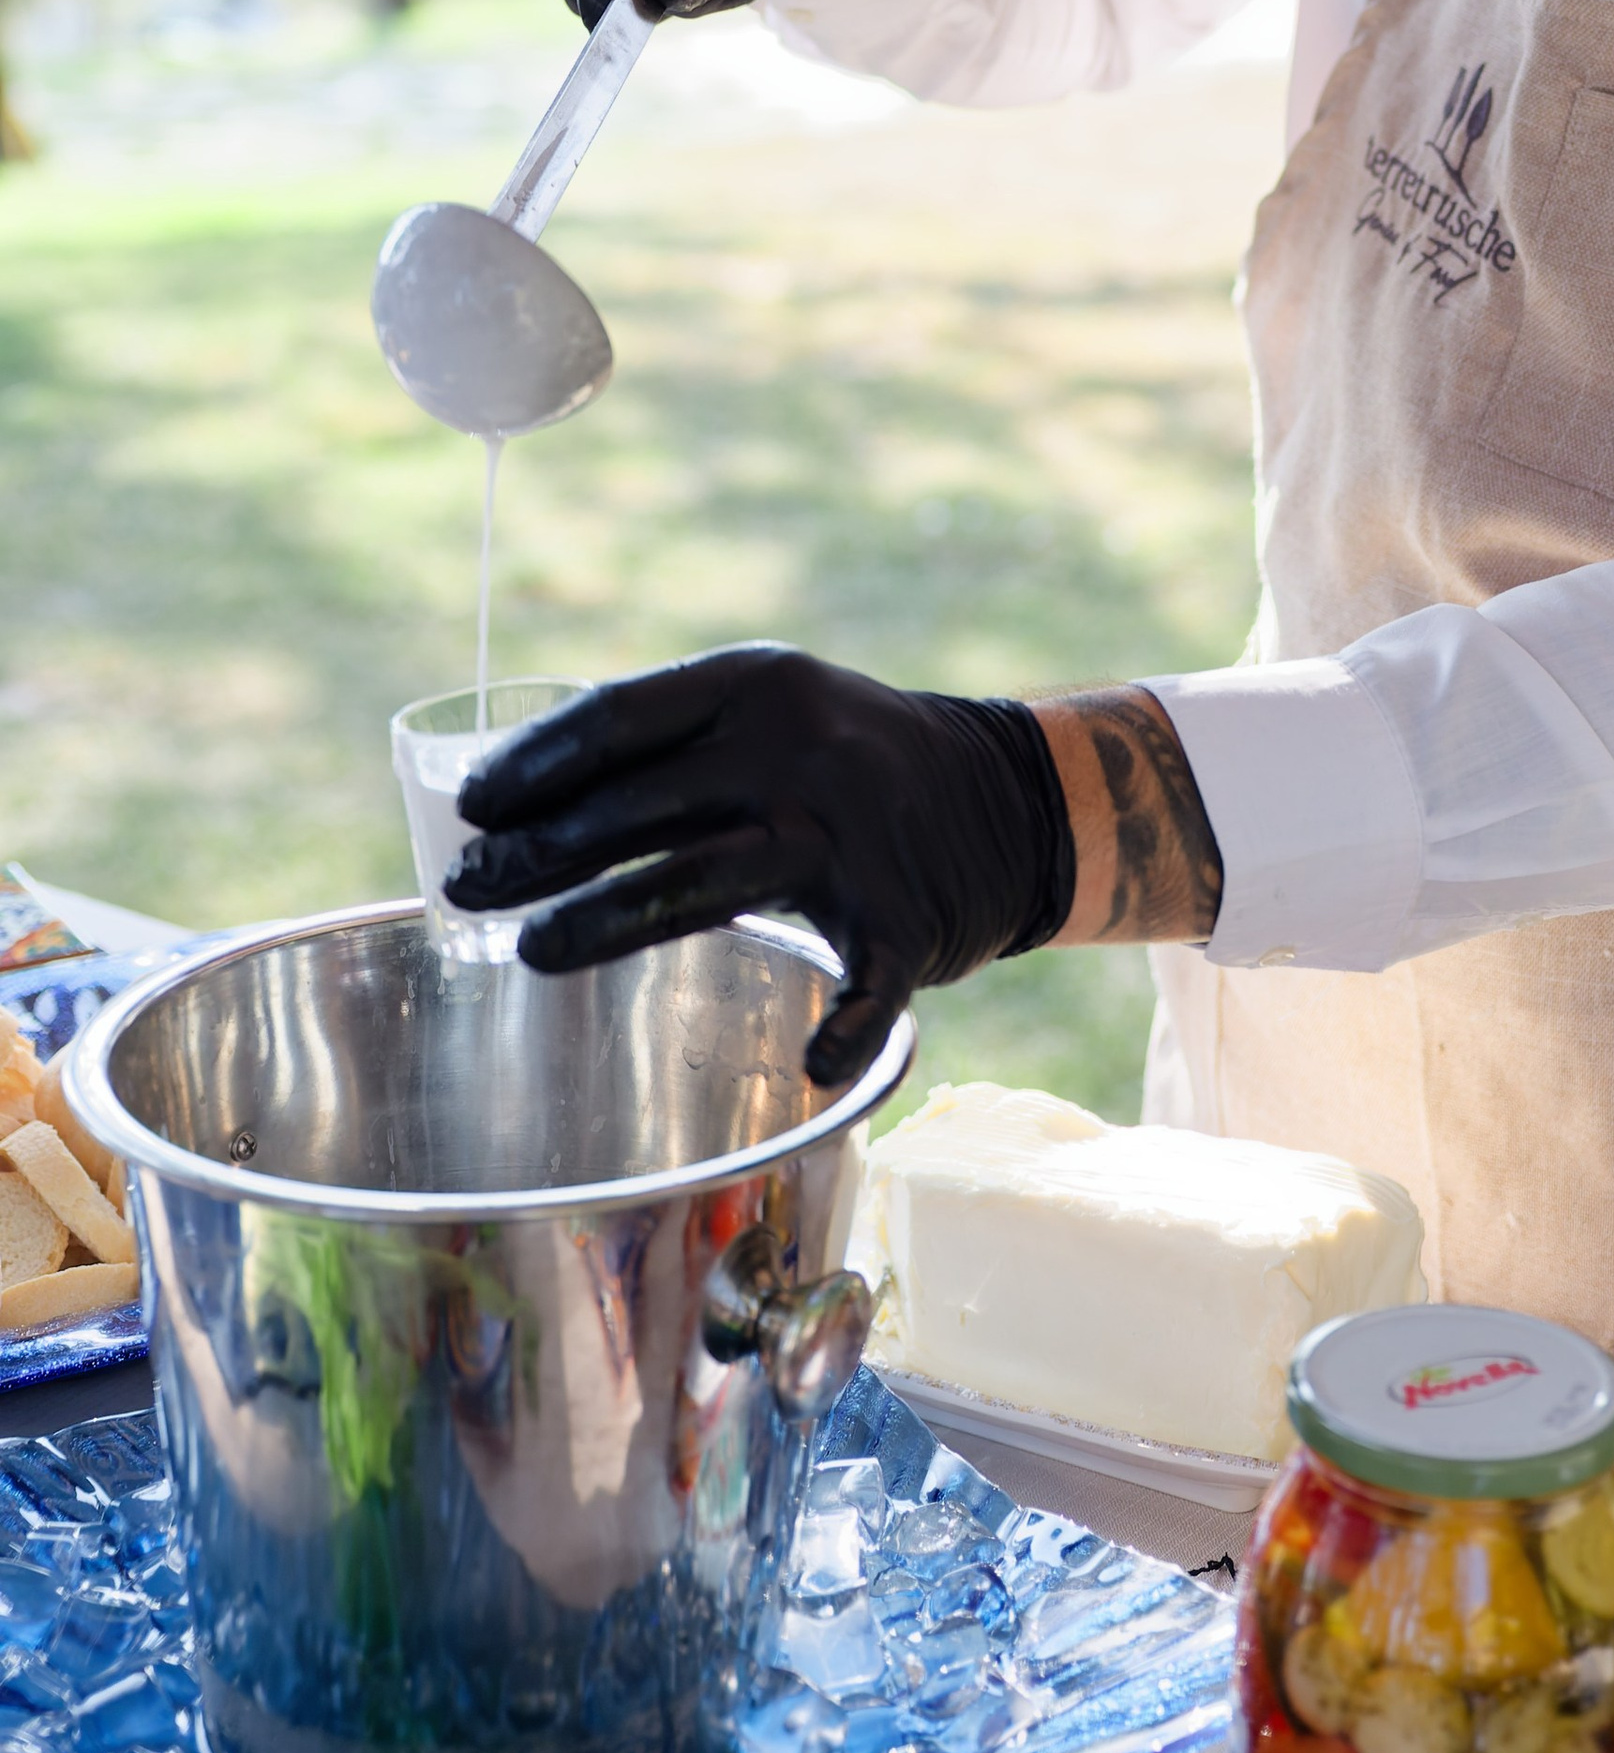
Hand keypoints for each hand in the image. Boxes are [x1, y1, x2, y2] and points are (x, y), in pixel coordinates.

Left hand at [448, 645, 1078, 1087]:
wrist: (1007, 794)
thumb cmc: (845, 756)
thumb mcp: (768, 710)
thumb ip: (669, 746)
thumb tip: (517, 796)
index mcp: (757, 687)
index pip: (620, 717)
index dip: (536, 764)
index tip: (471, 806)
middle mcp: (800, 751)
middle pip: (642, 805)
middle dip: (542, 850)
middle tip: (466, 887)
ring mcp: (853, 836)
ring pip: (704, 885)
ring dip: (606, 922)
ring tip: (530, 954)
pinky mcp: (905, 918)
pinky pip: (867, 984)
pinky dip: (844, 1026)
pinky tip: (812, 1065)